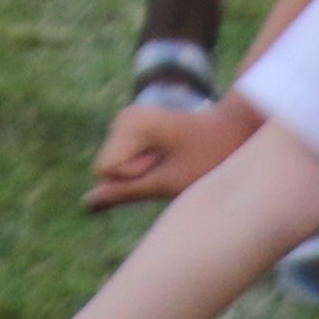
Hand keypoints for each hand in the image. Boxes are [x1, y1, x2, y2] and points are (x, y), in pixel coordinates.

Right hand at [85, 91, 257, 210]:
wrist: (231, 131)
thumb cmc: (206, 158)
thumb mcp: (167, 182)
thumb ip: (125, 191)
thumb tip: (87, 201)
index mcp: (130, 123)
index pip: (105, 170)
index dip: (133, 177)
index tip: (163, 164)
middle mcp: (123, 117)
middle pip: (108, 167)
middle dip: (136, 174)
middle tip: (171, 163)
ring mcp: (127, 121)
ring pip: (115, 166)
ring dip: (142, 170)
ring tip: (173, 158)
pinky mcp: (133, 129)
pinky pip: (124, 161)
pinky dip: (145, 165)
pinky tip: (169, 155)